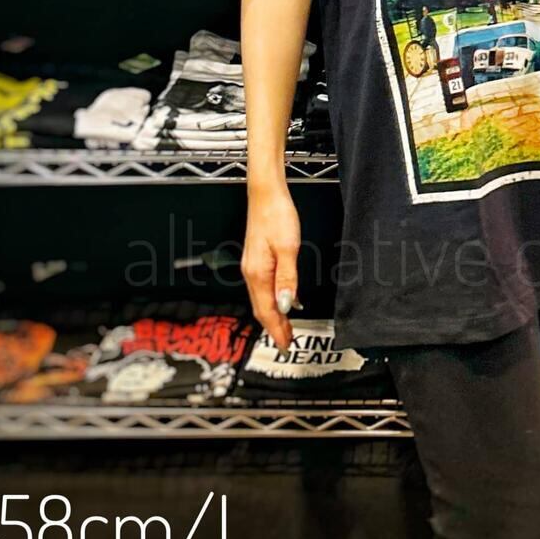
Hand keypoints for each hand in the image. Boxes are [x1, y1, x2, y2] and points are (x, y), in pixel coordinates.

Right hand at [242, 187, 300, 351]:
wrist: (265, 194)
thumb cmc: (276, 215)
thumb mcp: (288, 247)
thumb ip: (288, 278)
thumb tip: (286, 304)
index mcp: (258, 273)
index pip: (267, 311)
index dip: (276, 330)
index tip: (285, 345)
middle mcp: (251, 272)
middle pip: (260, 308)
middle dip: (273, 327)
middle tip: (286, 342)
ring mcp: (251, 266)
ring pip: (260, 299)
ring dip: (272, 315)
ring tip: (285, 327)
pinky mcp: (256, 258)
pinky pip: (262, 288)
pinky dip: (271, 300)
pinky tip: (282, 299)